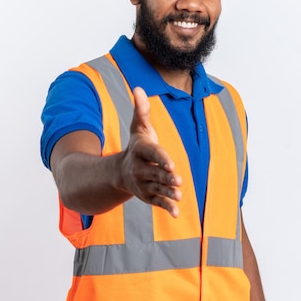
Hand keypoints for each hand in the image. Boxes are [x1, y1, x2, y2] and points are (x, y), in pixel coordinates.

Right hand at [119, 87, 181, 216]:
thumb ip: (141, 109)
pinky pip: (157, 202)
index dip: (161, 159)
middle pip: (155, 173)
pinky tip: (176, 213)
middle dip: (166, 178)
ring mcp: (143, 183)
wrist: (121, 171)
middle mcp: (140, 168)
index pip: (152, 154)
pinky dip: (166, 207)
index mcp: (140, 150)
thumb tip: (138, 88)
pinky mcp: (148, 196)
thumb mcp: (139, 126)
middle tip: (178, 181)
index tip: (170, 164)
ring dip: (168, 193)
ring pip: (157, 188)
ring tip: (179, 196)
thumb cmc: (137, 145)